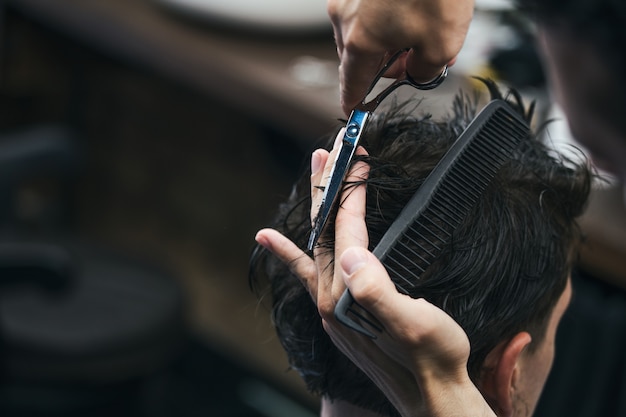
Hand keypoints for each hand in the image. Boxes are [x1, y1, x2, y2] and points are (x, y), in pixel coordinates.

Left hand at [255, 130, 493, 415]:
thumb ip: (377, 293)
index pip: (344, 230)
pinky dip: (289, 253)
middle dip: (326, 188)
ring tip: (316, 176)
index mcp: (347, 295)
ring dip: (317, 208)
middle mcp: (330, 298)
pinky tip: (273, 240)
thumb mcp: (414, 324)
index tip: (359, 158)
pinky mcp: (338, 311)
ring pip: (318, 245)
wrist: (432, 396)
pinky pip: (307, 273)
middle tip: (326, 150)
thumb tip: (350, 255)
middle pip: (323, 231)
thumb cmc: (432, 359)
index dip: (351, 193)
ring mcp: (331, 305)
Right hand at [328, 0, 474, 113]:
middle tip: (417, 60)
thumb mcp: (441, 45)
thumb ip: (424, 71)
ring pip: (363, 32)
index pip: (351, 83)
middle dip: (386, 65)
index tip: (353, 109)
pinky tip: (414, 8)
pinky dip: (388, 16)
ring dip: (389, 39)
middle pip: (359, 58)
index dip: (354, 101)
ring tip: (423, 28)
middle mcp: (345, 17)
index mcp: (359, 41)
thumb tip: (417, 72)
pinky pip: (368, 9)